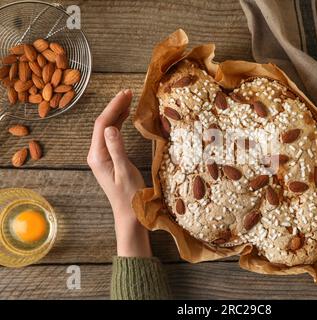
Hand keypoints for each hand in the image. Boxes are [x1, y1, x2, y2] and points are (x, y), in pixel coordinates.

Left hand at [87, 89, 150, 257]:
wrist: (130, 215)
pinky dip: (118, 124)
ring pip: (106, 129)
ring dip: (117, 113)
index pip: (102, 125)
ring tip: (129, 99)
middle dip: (115, 106)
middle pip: (102, 124)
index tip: (126, 94)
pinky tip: (125, 117)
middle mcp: (96, 154)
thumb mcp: (125, 172)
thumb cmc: (130, 196)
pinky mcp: (108, 159)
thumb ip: (117, 149)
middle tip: (129, 92)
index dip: (113, 107)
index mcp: (98, 156)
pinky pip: (111, 136)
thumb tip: (111, 127)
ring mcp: (101, 157)